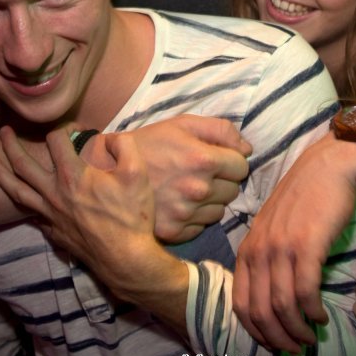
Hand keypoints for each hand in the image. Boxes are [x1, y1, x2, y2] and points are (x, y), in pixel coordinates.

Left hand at [0, 127, 159, 277]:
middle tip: (3, 131)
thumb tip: (109, 137)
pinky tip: (20, 198)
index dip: (66, 128)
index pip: (56, 140)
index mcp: (72, 175)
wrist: (125, 259)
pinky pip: (31, 214)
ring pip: (17, 191)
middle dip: (10, 144)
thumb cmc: (132, 216)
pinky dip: (22, 202)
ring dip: (0, 173)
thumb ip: (123, 146)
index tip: (77, 129)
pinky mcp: (53, 232)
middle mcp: (54, 193)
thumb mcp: (137, 173)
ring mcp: (50, 215)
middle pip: (22, 164)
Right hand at [112, 115, 250, 242]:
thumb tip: (246, 149)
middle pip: (233, 190)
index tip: (218, 159)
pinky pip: (201, 226)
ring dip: (210, 200)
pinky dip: (195, 217)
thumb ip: (220, 130)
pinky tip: (178, 203)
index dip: (232, 161)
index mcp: (203, 160)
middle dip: (222, 180)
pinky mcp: (175, 231)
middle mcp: (198, 189)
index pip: (242, 166)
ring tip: (188, 188)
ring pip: (219, 210)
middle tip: (200, 173)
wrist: (108, 171)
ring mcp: (186, 213)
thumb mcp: (182, 124)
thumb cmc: (149, 143)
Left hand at [233, 134, 355, 351]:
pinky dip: (312, 311)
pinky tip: (321, 316)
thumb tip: (271, 295)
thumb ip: (268, 257)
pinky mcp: (307, 245)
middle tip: (295, 348)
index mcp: (248, 248)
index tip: (274, 342)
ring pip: (281, 305)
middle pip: (259, 311)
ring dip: (297, 329)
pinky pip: (305, 290)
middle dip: (276, 338)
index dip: (256, 331)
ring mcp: (281, 247)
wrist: (328, 166)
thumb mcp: (274, 228)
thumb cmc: (305, 198)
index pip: (240, 303)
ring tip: (311, 336)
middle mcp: (259, 250)